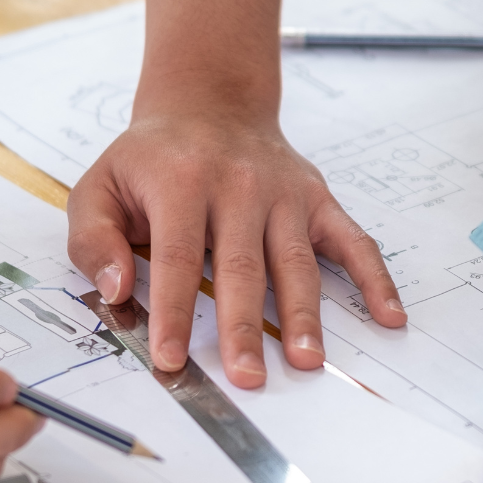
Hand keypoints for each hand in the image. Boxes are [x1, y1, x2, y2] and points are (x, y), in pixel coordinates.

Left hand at [66, 102, 404, 388]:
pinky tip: (389, 316)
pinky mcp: (316, 199)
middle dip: (244, 325)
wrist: (209, 104)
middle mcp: (239, 185)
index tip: (170, 359)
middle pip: (243, 265)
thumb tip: (117, 289)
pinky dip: (375, 279)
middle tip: (247, 377)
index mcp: (181, 182)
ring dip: (305, 314)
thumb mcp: (99, 186)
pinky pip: (352, 241)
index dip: (174, 311)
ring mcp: (284, 193)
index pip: (177, 257)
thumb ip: (94, 239)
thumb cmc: (150, 160)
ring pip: (296, 261)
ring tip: (307, 360)